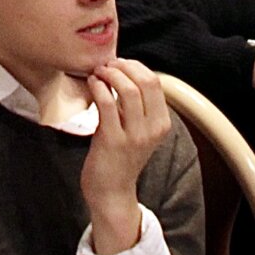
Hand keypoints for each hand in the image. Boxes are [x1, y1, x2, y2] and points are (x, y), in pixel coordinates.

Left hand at [79, 60, 170, 253]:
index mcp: (162, 123)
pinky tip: (93, 84)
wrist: (112, 192)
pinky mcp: (113, 140)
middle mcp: (153, 128)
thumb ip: (136, 106)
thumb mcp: (138, 130)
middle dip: (124, 67)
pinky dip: (99, 87)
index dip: (136, 66)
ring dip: (111, 74)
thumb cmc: (120, 157)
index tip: (119, 63)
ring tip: (99, 72)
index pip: (155, 82)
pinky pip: (108, 104)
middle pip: (146, 81)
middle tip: (107, 64)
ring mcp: (135, 135)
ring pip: (128, 90)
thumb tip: (123, 73)